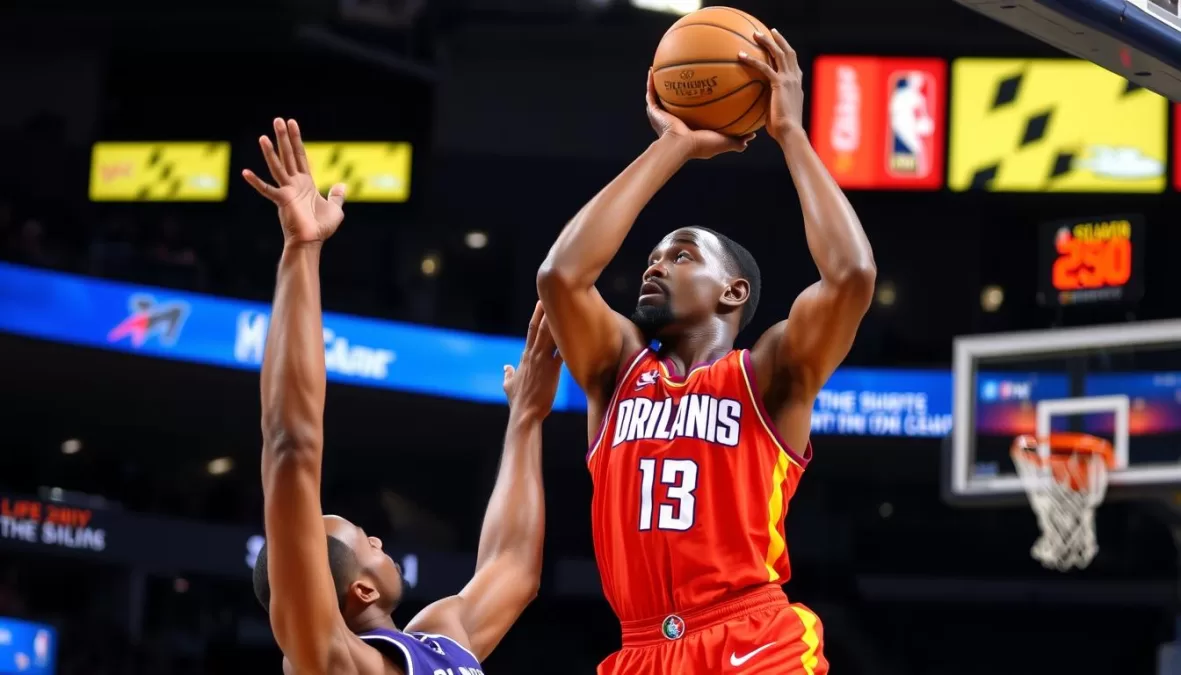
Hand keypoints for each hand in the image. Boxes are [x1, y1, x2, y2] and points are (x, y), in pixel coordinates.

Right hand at [242, 118, 345, 244]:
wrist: (311, 243)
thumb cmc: (321, 229)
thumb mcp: (335, 209)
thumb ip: (337, 195)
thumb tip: (341, 185)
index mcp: (306, 184)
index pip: (301, 156)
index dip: (297, 140)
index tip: (292, 123)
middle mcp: (294, 184)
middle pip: (289, 155)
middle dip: (284, 137)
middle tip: (278, 119)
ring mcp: (287, 191)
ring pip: (278, 166)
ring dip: (271, 151)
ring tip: (264, 135)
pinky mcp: (282, 201)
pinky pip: (267, 190)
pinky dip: (256, 182)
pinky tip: (245, 172)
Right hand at [503, 302, 563, 420]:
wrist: (524, 414)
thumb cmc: (518, 402)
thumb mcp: (509, 386)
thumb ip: (508, 375)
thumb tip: (505, 368)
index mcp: (525, 356)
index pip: (531, 331)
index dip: (537, 316)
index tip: (542, 302)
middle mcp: (533, 355)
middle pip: (541, 327)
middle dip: (547, 310)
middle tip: (554, 294)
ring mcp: (542, 361)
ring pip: (551, 335)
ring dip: (558, 319)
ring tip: (567, 304)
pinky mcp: (552, 369)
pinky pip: (563, 351)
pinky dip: (570, 341)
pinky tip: (579, 331)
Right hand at [646, 71, 754, 159]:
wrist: (680, 145)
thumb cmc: (701, 145)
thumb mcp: (723, 141)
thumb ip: (737, 140)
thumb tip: (751, 135)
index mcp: (688, 127)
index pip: (693, 111)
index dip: (697, 101)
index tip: (705, 88)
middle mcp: (674, 120)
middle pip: (675, 100)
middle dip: (679, 88)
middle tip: (686, 74)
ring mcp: (662, 115)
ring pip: (661, 94)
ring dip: (662, 82)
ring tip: (665, 68)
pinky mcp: (654, 110)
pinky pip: (651, 92)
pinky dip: (651, 81)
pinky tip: (653, 69)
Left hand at [739, 29, 803, 143]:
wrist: (790, 132)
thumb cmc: (782, 129)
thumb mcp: (777, 113)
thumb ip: (770, 105)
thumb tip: (756, 106)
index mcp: (796, 84)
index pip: (792, 63)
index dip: (786, 52)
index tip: (779, 45)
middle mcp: (795, 78)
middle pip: (788, 52)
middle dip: (779, 40)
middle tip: (769, 32)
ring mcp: (789, 79)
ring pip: (778, 54)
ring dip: (767, 42)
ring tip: (755, 34)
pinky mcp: (780, 84)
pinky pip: (764, 67)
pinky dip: (752, 59)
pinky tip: (741, 56)